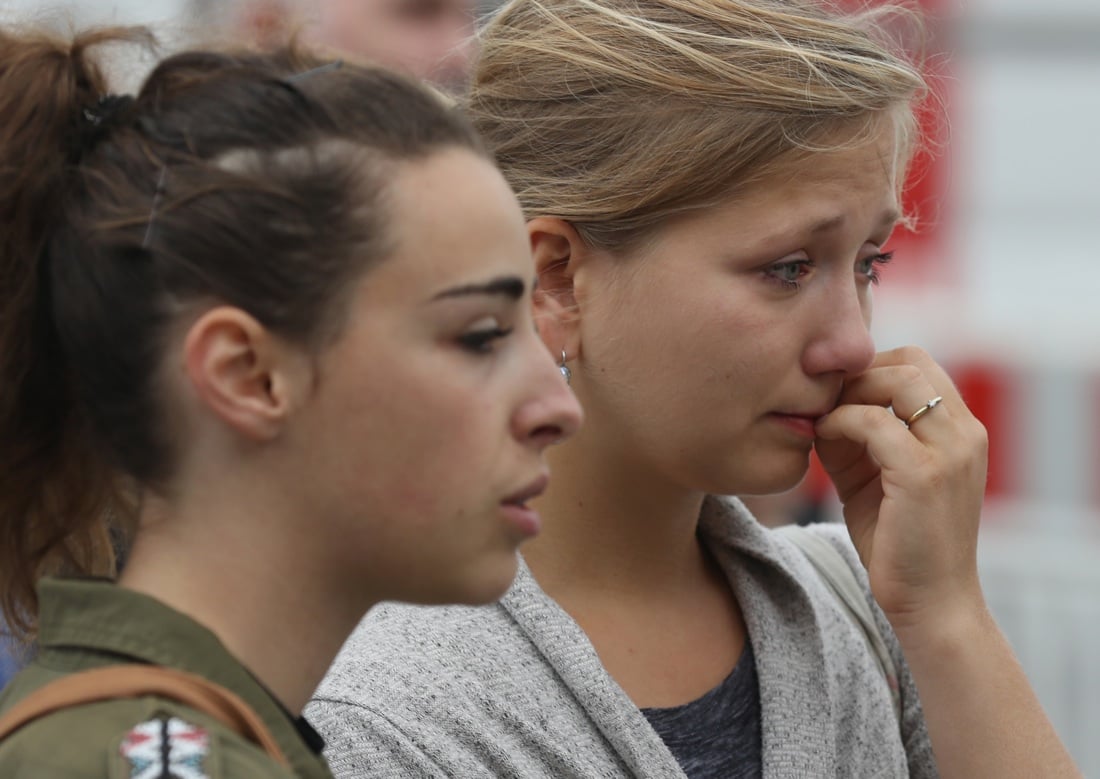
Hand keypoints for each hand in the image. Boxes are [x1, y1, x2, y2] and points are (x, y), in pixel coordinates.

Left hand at [813, 346, 988, 633]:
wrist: (929, 603)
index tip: (834, 395)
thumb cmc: (899, 542)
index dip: (871, 369)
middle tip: (823, 401)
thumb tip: (819, 406)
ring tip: (823, 419)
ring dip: (850, 392)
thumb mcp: (874, 476)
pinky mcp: (924, 475)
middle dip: (859, 374)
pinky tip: (822, 437)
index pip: (918, 365)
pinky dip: (841, 421)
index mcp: (961, 431)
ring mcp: (950, 452)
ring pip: (899, 380)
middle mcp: (965, 434)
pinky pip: (875, 422)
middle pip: (910, 362)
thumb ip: (854, 437)